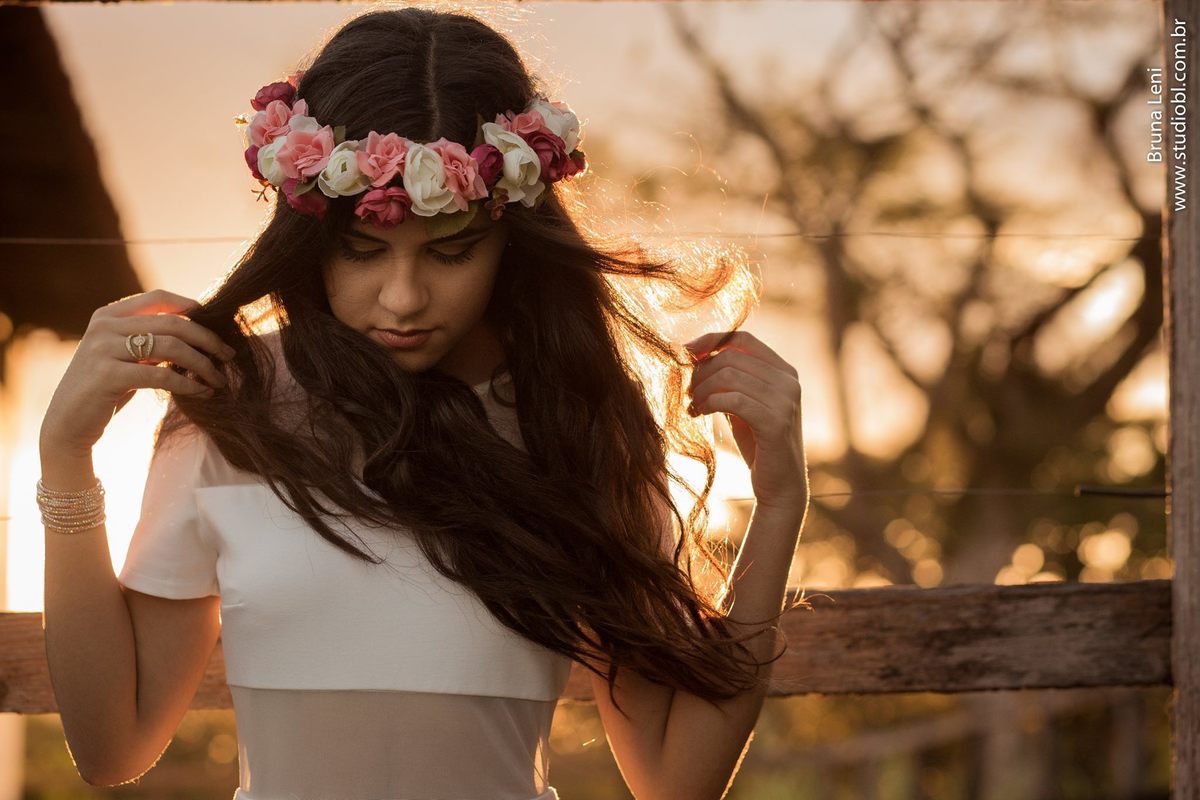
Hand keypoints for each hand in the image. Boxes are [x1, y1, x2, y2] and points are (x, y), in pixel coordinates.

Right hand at [39, 289, 236, 455]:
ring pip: (171, 347)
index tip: (218, 324)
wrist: (68, 423)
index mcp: (108, 315)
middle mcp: (104, 326)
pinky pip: (160, 375)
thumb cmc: (105, 389)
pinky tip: (202, 392)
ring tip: (219, 378)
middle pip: (172, 323)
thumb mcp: (125, 356)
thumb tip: (200, 330)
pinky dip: (188, 383)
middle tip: (229, 355)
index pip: (159, 298)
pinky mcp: (107, 375)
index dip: (192, 307)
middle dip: (207, 339)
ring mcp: (103, 349)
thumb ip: (150, 339)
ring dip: (202, 364)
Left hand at [683, 330, 808, 512]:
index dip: (710, 341)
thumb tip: (693, 353)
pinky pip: (732, 400)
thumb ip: (729, 380)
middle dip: (701, 372)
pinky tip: (698, 413)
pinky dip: (709, 403)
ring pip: (729, 376)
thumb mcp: (743, 404)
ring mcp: (785, 400)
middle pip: (731, 357)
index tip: (684, 353)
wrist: (780, 485)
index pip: (742, 340)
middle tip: (687, 393)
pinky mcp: (776, 421)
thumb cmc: (758, 444)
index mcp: (784, 371)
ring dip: (702, 390)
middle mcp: (788, 380)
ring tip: (693, 406)